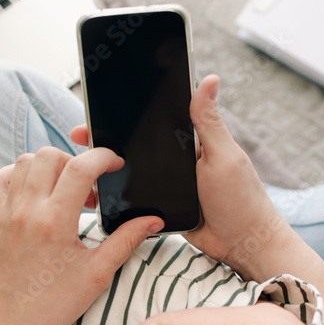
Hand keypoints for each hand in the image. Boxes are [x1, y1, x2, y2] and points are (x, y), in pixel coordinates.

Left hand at [0, 147, 162, 324]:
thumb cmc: (55, 305)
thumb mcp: (98, 273)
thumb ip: (127, 240)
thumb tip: (153, 220)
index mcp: (55, 222)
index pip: (80, 167)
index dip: (103, 157)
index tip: (115, 164)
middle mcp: (27, 212)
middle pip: (50, 155)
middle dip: (76, 161)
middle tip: (89, 188)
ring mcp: (6, 214)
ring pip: (23, 162)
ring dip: (48, 167)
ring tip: (64, 191)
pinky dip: (17, 176)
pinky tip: (35, 194)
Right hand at [70, 74, 292, 280]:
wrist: (243, 245)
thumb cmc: (242, 199)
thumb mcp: (224, 156)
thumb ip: (209, 122)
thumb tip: (210, 79)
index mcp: (192, 141)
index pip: (155, 119)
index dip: (130, 113)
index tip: (102, 106)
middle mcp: (177, 160)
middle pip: (137, 145)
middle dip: (108, 141)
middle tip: (81, 137)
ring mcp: (168, 184)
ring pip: (133, 172)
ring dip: (110, 169)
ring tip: (80, 164)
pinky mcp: (162, 208)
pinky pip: (135, 199)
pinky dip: (118, 196)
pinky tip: (96, 193)